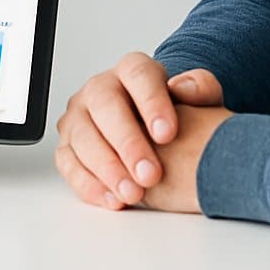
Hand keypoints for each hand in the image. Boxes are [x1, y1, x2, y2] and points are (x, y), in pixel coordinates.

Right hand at [54, 52, 222, 209]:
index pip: (137, 75)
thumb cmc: (172, 115)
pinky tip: (113, 199)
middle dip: (127, 143)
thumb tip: (185, 89)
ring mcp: (79, 116)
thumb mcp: (198, 99)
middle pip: (105, 106)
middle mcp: (100, 88)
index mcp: (132, 70)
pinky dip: (89, 185)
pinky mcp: (68, 145)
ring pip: (83, 137)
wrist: (151, 129)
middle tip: (150, 174)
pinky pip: (68, 164)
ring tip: (134, 194)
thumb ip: (201, 89)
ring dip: (108, 169)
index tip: (168, 134)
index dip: (151, 103)